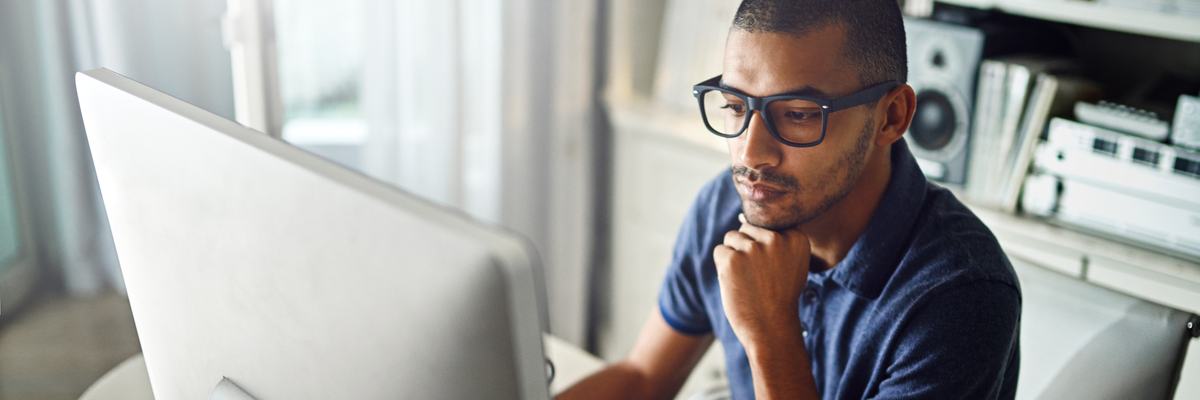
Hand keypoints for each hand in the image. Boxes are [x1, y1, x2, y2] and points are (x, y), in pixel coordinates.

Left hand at [713, 213, 811, 349]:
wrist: (771, 328)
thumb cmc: (779, 296)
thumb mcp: (791, 264)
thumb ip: (776, 240)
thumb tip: (741, 217)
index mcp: (796, 237)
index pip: (766, 225)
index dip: (764, 249)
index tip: (772, 270)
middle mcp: (776, 239)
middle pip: (747, 228)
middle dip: (747, 250)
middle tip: (758, 277)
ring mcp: (754, 248)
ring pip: (732, 238)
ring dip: (734, 257)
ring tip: (748, 280)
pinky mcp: (732, 259)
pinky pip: (719, 251)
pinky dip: (722, 268)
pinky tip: (736, 283)